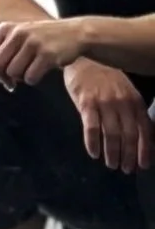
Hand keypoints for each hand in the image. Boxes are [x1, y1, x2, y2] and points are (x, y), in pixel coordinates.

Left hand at [0, 19, 88, 87]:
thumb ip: (2, 50)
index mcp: (7, 28)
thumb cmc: (44, 39)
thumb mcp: (20, 36)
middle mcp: (18, 33)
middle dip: (3, 76)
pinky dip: (33, 79)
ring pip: (13, 72)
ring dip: (20, 77)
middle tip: (11, 80)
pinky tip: (40, 70)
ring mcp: (33, 43)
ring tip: (30, 69)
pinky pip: (30, 77)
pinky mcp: (47, 55)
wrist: (76, 33)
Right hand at [65, 59, 154, 174]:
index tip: (143, 165)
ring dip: (112, 152)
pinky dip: (92, 142)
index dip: (145, 149)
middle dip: (129, 155)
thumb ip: (131, 111)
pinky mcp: (86, 103)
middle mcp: (123, 103)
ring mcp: (105, 103)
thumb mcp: (125, 92)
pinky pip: (92, 127)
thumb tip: (139, 136)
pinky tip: (93, 153)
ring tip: (111, 165)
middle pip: (129, 134)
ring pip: (112, 133)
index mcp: (135, 101)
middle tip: (125, 170)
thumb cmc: (104, 78)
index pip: (145, 130)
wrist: (83, 59)